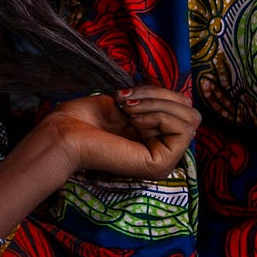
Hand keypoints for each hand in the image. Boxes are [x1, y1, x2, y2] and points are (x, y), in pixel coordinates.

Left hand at [43, 85, 198, 179]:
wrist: (66, 133)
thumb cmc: (86, 117)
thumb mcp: (129, 101)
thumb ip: (156, 100)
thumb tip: (181, 93)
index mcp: (156, 133)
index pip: (182, 106)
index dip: (158, 92)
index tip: (125, 94)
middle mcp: (164, 148)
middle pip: (191, 111)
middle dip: (160, 96)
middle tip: (128, 102)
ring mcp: (165, 158)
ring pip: (190, 120)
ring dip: (157, 105)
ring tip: (129, 111)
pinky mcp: (162, 164)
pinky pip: (183, 131)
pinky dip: (159, 117)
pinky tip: (134, 121)